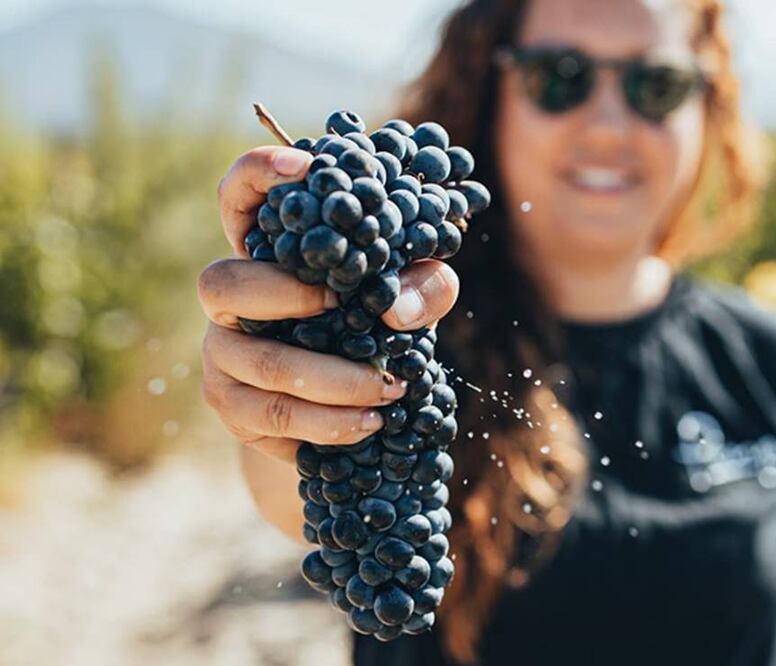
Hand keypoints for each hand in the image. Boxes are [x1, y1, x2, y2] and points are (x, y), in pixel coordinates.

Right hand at [198, 145, 458, 464]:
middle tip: (344, 305)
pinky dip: (328, 423)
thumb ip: (420, 284)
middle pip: (221, 281)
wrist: (346, 410)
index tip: (305, 167)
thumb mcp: (406, 297)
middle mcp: (230, 296)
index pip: (239, 199)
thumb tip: (398, 308)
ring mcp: (222, 351)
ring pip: (259, 362)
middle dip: (287, 294)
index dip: (257, 175)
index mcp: (266, 250)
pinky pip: (272, 414)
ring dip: (333, 378)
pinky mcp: (231, 406)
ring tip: (390, 390)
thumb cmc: (371, 328)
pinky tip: (368, 424)